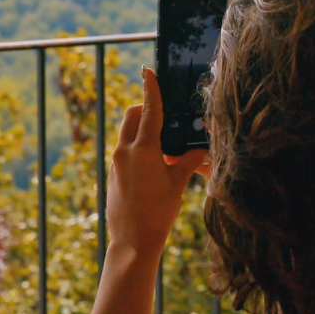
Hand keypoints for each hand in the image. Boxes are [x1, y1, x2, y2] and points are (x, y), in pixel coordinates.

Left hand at [107, 68, 210, 257]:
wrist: (132, 242)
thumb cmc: (158, 214)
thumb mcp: (177, 185)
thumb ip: (188, 162)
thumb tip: (200, 150)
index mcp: (142, 149)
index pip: (149, 111)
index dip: (151, 89)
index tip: (148, 71)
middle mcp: (125, 151)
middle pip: (133, 116)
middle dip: (145, 109)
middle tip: (164, 118)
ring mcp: (116, 162)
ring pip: (127, 133)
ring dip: (141, 130)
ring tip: (163, 148)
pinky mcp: (113, 173)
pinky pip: (124, 150)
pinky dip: (137, 147)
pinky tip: (154, 165)